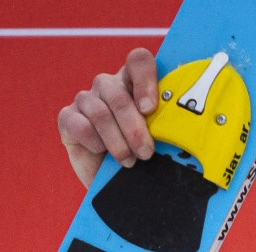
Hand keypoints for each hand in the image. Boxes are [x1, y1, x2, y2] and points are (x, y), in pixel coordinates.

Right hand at [58, 48, 159, 188]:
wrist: (119, 185)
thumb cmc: (145, 158)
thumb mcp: (162, 142)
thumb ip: (170, 128)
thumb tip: (187, 130)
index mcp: (135, 84)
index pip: (139, 61)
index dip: (145, 79)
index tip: (151, 109)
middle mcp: (109, 87)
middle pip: (118, 94)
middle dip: (134, 127)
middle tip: (146, 152)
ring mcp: (86, 100)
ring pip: (100, 111)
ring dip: (117, 140)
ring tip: (129, 161)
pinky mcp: (68, 118)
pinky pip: (77, 123)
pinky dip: (93, 141)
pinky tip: (102, 152)